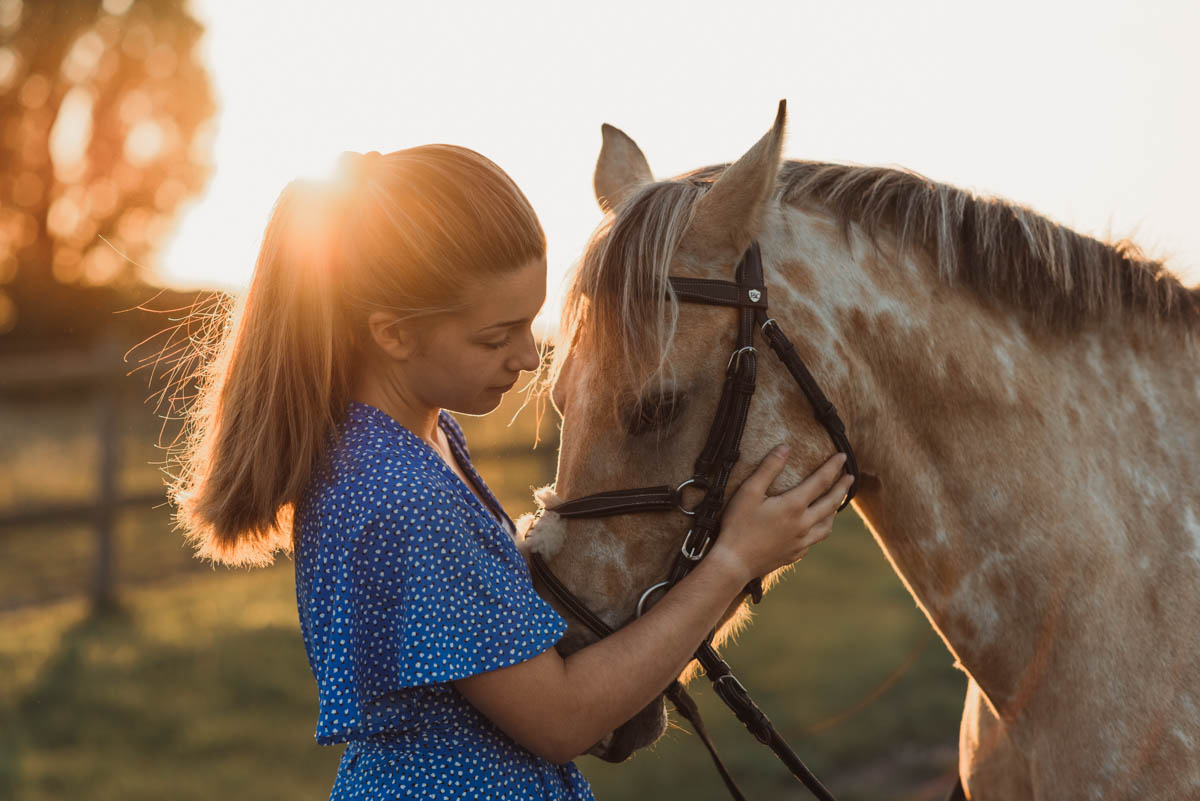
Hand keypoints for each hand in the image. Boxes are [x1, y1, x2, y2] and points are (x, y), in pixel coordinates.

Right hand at [708, 445, 851, 583]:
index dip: (833, 467)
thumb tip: (785, 447)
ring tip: (836, 503)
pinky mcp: (794, 554)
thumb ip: (768, 468)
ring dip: (834, 511)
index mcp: (793, 506)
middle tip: (850, 477)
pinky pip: (814, 540)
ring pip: (827, 525)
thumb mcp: (749, 491)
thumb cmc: (738, 525)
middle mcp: (803, 524)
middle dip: (842, 488)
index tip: (843, 456)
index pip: (821, 481)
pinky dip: (820, 529)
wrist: (734, 563)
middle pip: (831, 503)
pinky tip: (814, 527)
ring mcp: (801, 542)